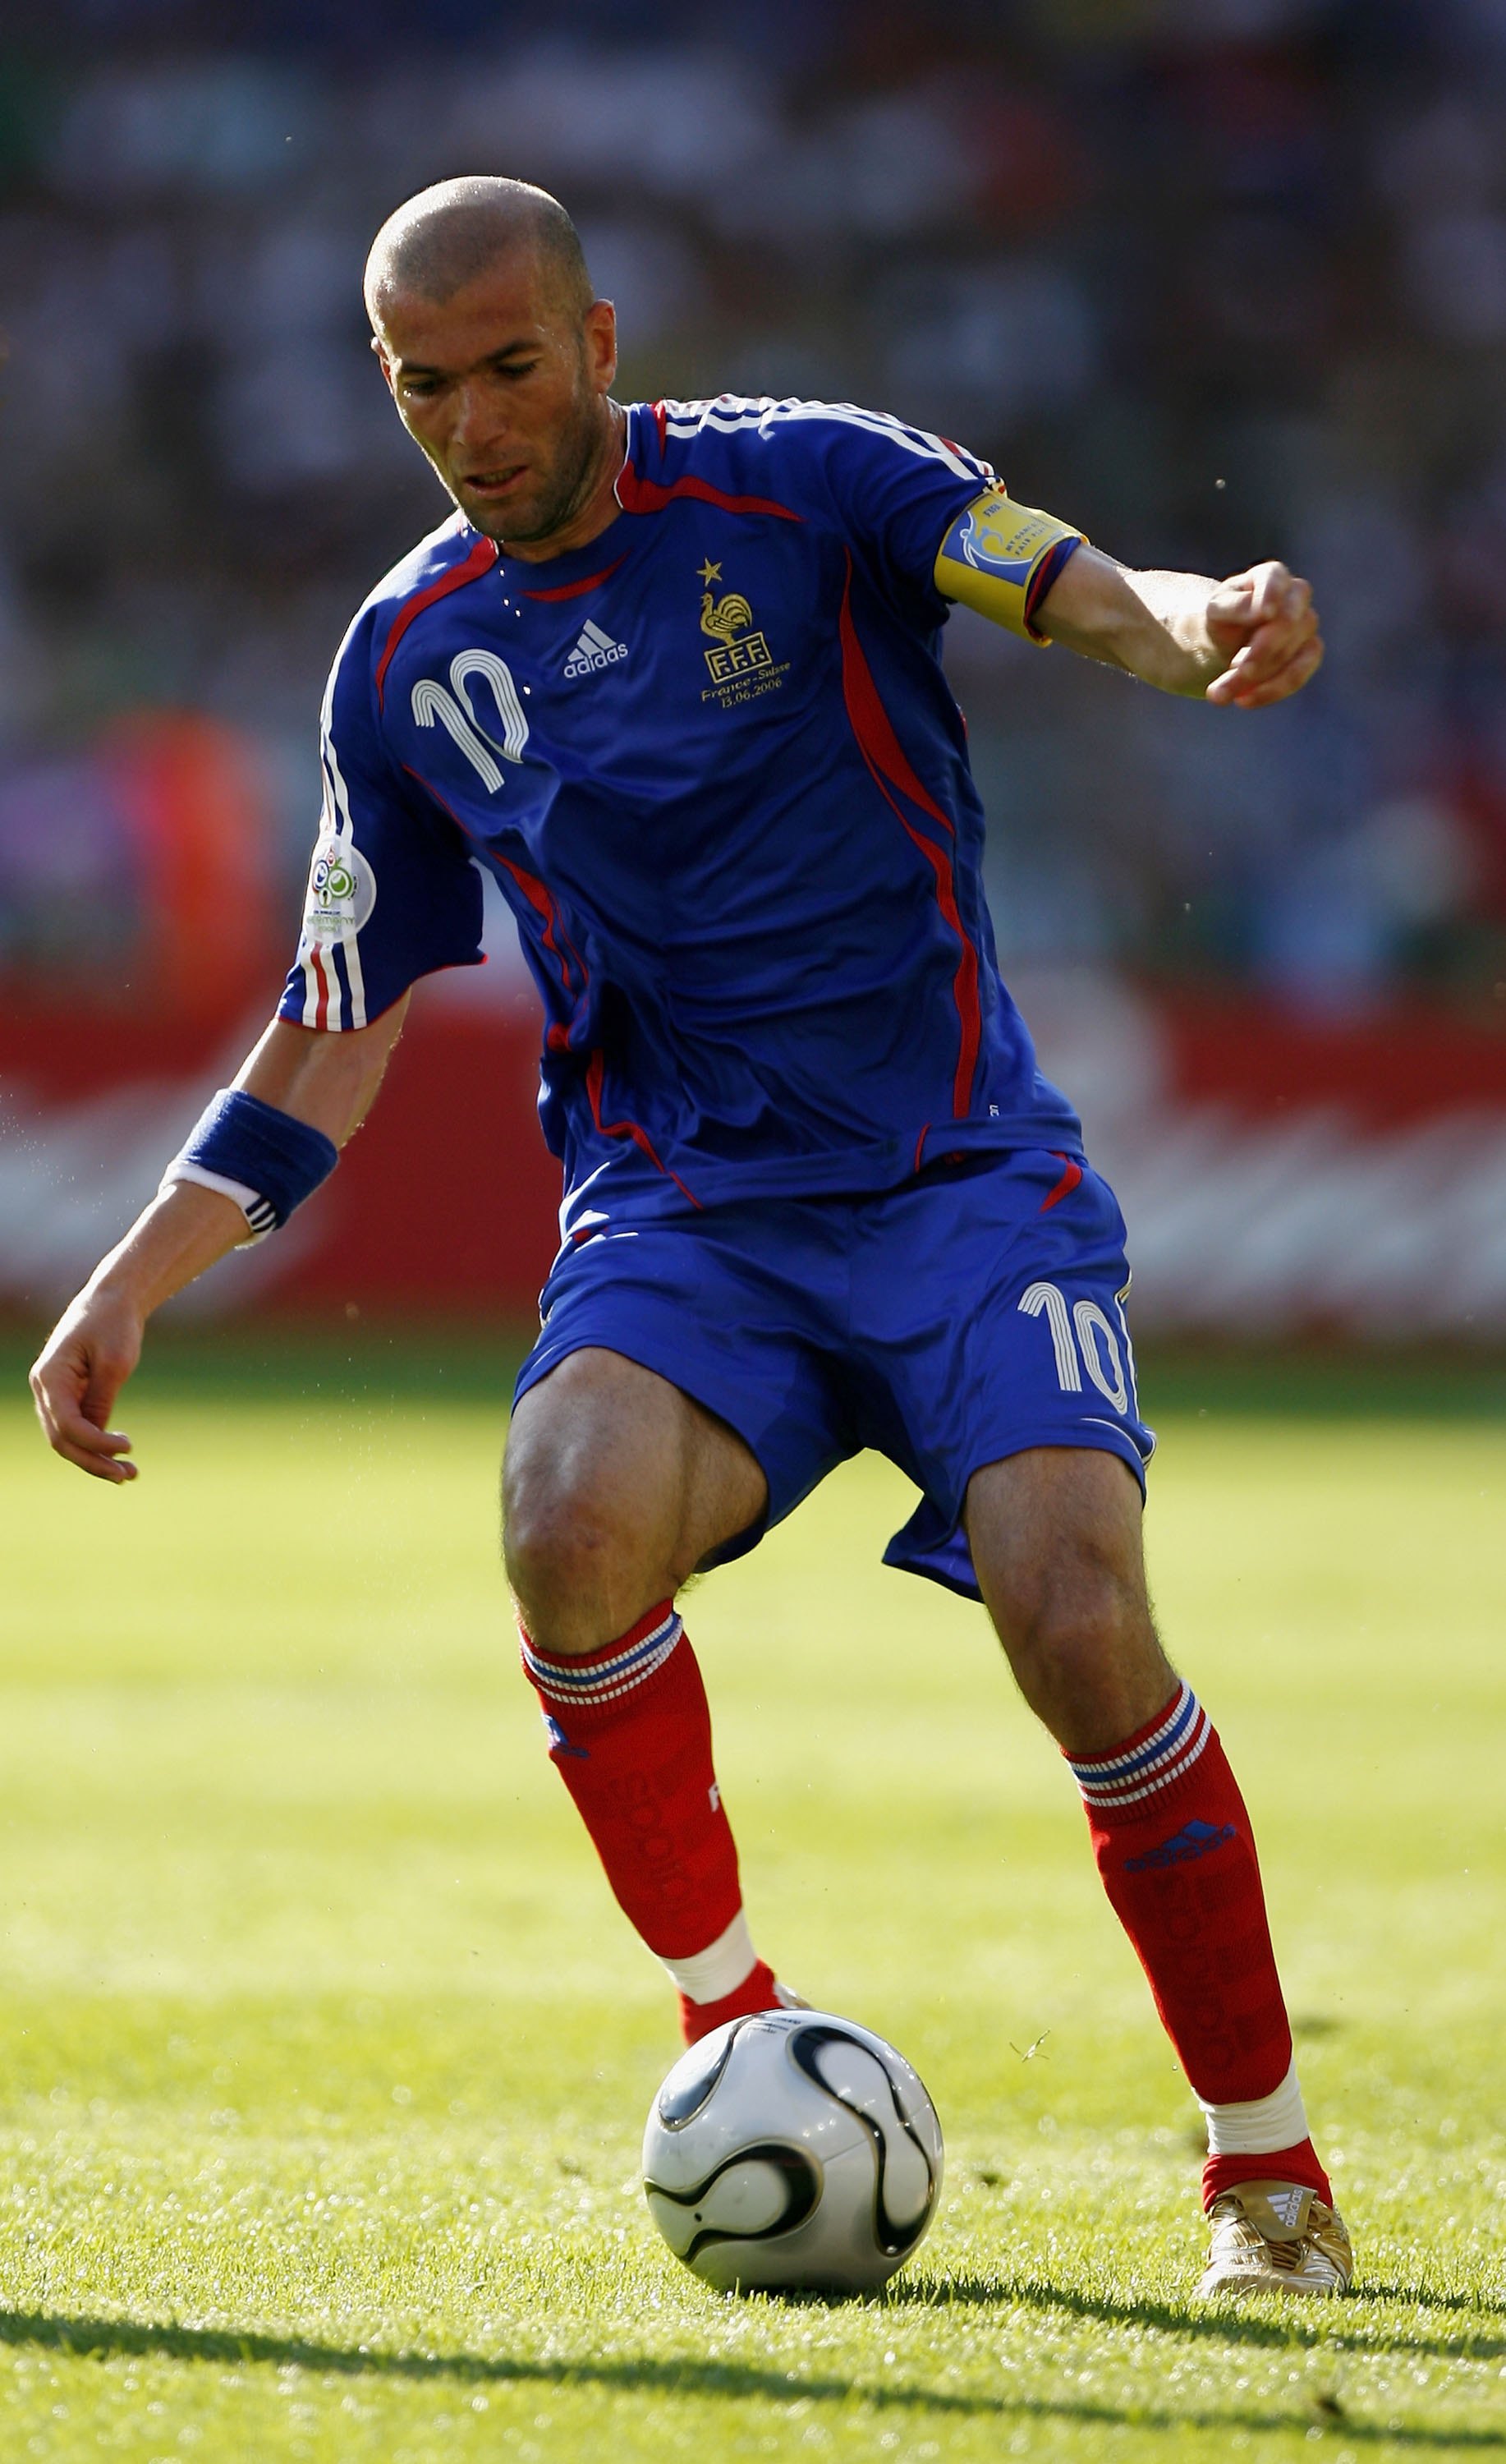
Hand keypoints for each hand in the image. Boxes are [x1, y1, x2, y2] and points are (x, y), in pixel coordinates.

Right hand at [30, 1286, 144, 1483]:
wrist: (112, 1301)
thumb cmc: (114, 1325)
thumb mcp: (114, 1362)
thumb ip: (101, 1400)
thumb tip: (97, 1435)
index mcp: (50, 1376)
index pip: (67, 1424)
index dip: (96, 1443)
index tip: (129, 1447)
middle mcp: (44, 1387)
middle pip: (62, 1439)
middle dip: (93, 1462)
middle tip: (128, 1476)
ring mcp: (53, 1393)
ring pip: (67, 1439)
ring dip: (95, 1459)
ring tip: (129, 1475)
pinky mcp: (68, 1396)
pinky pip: (76, 1428)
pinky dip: (96, 1444)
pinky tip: (119, 1458)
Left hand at [1204, 561, 1322, 709]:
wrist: (1224, 643)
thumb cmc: (1221, 619)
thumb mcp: (1216, 610)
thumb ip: (1235, 606)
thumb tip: (1261, 612)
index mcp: (1271, 576)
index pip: (1276, 579)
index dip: (1272, 596)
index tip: (1264, 614)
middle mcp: (1296, 596)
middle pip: (1287, 623)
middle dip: (1260, 651)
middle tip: (1233, 671)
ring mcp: (1306, 625)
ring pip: (1291, 653)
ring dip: (1256, 678)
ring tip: (1219, 693)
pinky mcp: (1309, 653)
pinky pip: (1298, 674)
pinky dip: (1271, 690)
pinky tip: (1244, 700)